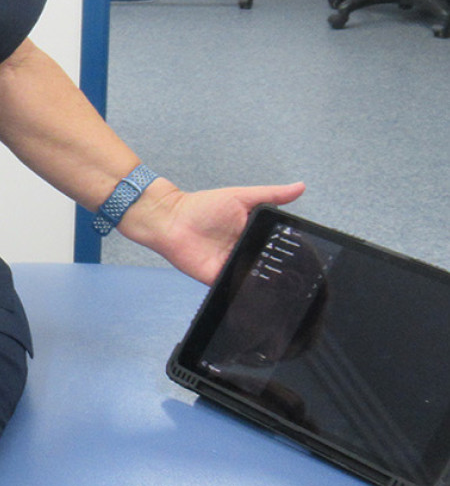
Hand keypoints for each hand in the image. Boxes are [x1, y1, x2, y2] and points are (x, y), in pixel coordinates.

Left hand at [123, 180, 306, 284]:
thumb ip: (271, 195)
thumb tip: (301, 187)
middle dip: (287, 273)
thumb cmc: (202, 206)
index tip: (315, 261)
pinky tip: (262, 299)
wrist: (171, 219)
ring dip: (270, 286)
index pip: (278, 247)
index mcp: (253, 233)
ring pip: (258, 281)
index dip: (294, 254)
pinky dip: (248, 293)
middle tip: (307, 281)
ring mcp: (233, 267)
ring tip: (292, 293)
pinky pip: (237, 289)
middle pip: (271, 266)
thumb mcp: (241, 197)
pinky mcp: (220, 278)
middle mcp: (245, 252)